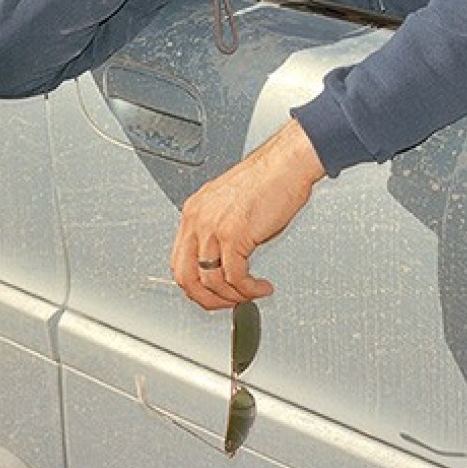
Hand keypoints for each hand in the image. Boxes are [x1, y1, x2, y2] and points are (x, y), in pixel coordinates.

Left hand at [170, 120, 325, 309]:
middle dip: (206, 298)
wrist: (287, 163)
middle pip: (185, 276)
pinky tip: (260, 287)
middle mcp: (198, 218)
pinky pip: (235, 277)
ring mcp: (213, 226)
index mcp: (194, 210)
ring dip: (232, 297)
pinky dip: (248, 290)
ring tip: (250, 295)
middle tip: (227, 304)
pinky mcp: (234, 234)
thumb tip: (223, 264)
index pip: (179, 260)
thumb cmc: (268, 179)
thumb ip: (219, 231)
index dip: (195, 284)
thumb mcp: (230, 205)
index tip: (212, 292)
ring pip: (210, 281)